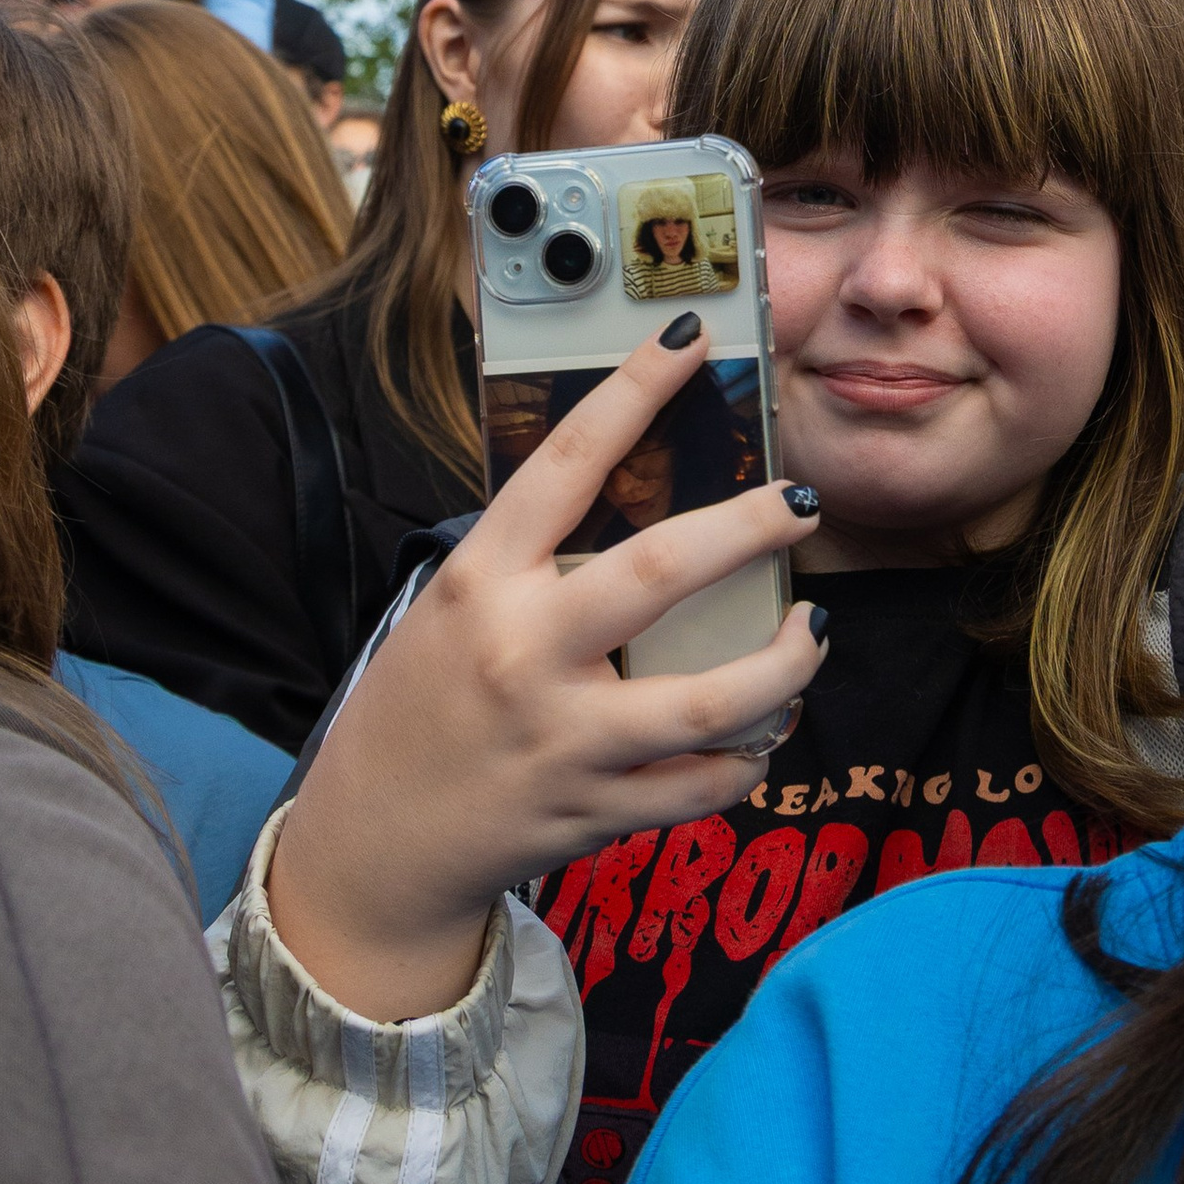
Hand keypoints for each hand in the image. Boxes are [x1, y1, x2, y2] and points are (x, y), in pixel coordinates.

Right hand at [265, 319, 826, 1019]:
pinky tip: (764, 728)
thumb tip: (649, 497)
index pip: (565, 464)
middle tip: (802, 501)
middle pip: (662, 572)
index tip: (690, 341)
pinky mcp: (594, 813)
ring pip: (710, 700)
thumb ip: (534, 563)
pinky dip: (749, 756)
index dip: (633, 393)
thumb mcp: (453, 610)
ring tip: (812, 633)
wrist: (372, 842)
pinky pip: (703, 784)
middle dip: (751, 526)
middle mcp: (524, 655)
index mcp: (481, 584)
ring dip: (785, 664)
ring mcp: (563, 740)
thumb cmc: (421, 707)